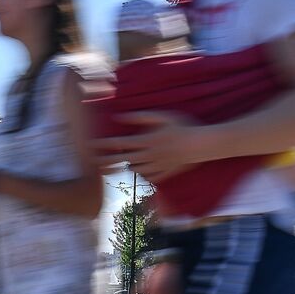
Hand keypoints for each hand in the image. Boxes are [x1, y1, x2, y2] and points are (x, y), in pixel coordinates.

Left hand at [92, 111, 216, 180]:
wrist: (201, 145)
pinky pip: (150, 176)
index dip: (105, 144)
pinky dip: (142, 174)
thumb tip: (120, 117)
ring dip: (125, 168)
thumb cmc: (182, 126)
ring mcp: (157, 166)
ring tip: (115, 168)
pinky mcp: (166, 173)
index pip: (120, 144)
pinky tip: (138, 172)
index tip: (92, 144)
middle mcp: (149, 156)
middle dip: (107, 161)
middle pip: (123, 159)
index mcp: (146, 141)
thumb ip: (140, 117)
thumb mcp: (162, 117)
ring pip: (136, 170)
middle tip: (94, 162)